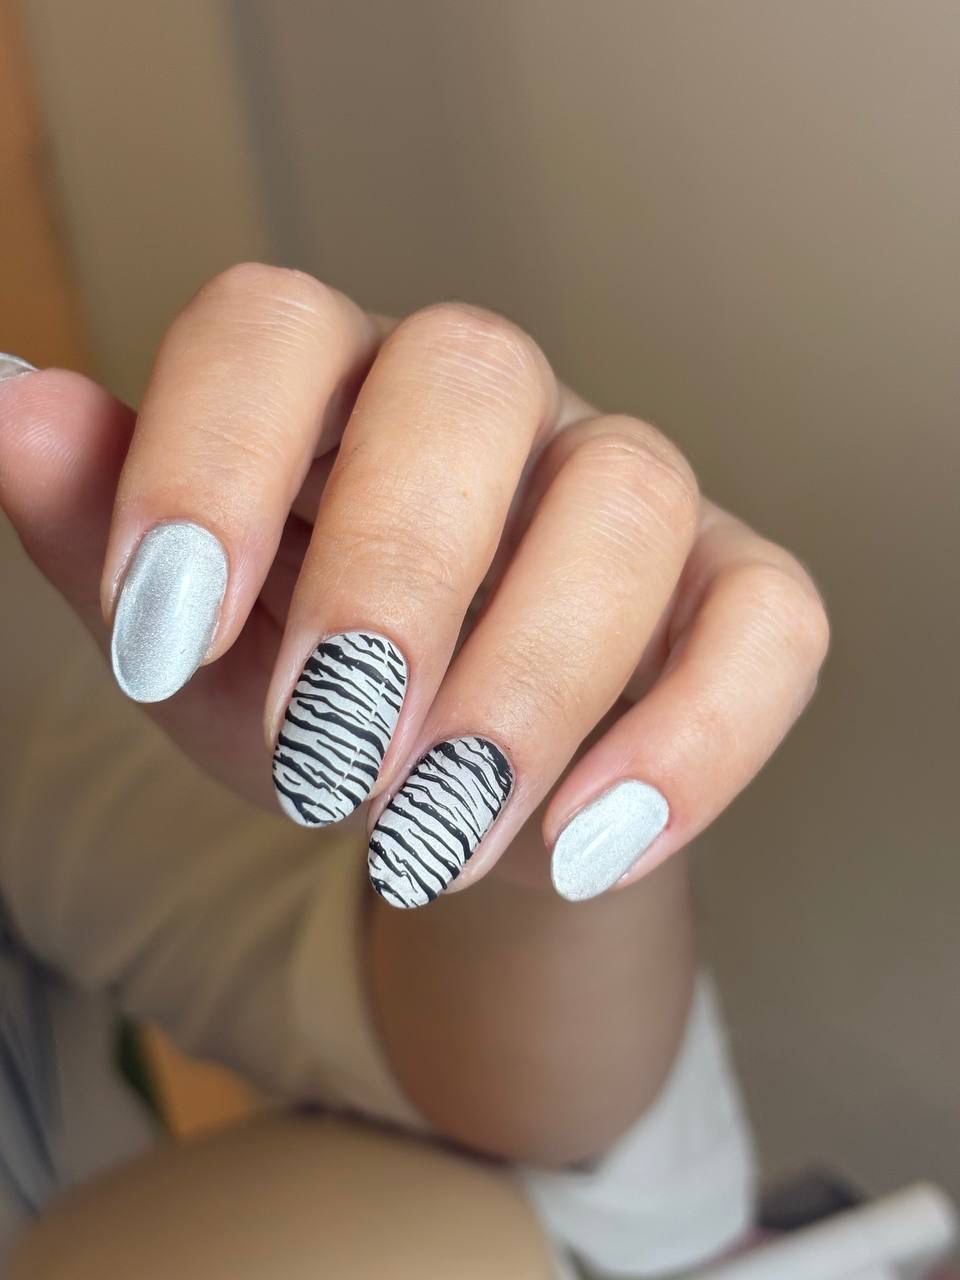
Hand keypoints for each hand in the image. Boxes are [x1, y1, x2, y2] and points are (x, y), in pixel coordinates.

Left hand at [0, 268, 827, 907]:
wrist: (445, 797)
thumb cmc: (306, 701)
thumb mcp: (190, 642)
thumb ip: (103, 533)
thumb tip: (8, 408)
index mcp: (334, 385)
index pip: (274, 321)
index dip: (211, 460)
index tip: (168, 636)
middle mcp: (492, 404)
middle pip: (472, 376)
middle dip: (394, 577)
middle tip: (326, 758)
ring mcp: (626, 487)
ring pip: (630, 498)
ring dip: (530, 685)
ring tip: (437, 836)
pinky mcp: (738, 588)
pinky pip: (771, 622)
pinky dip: (693, 739)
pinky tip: (587, 847)